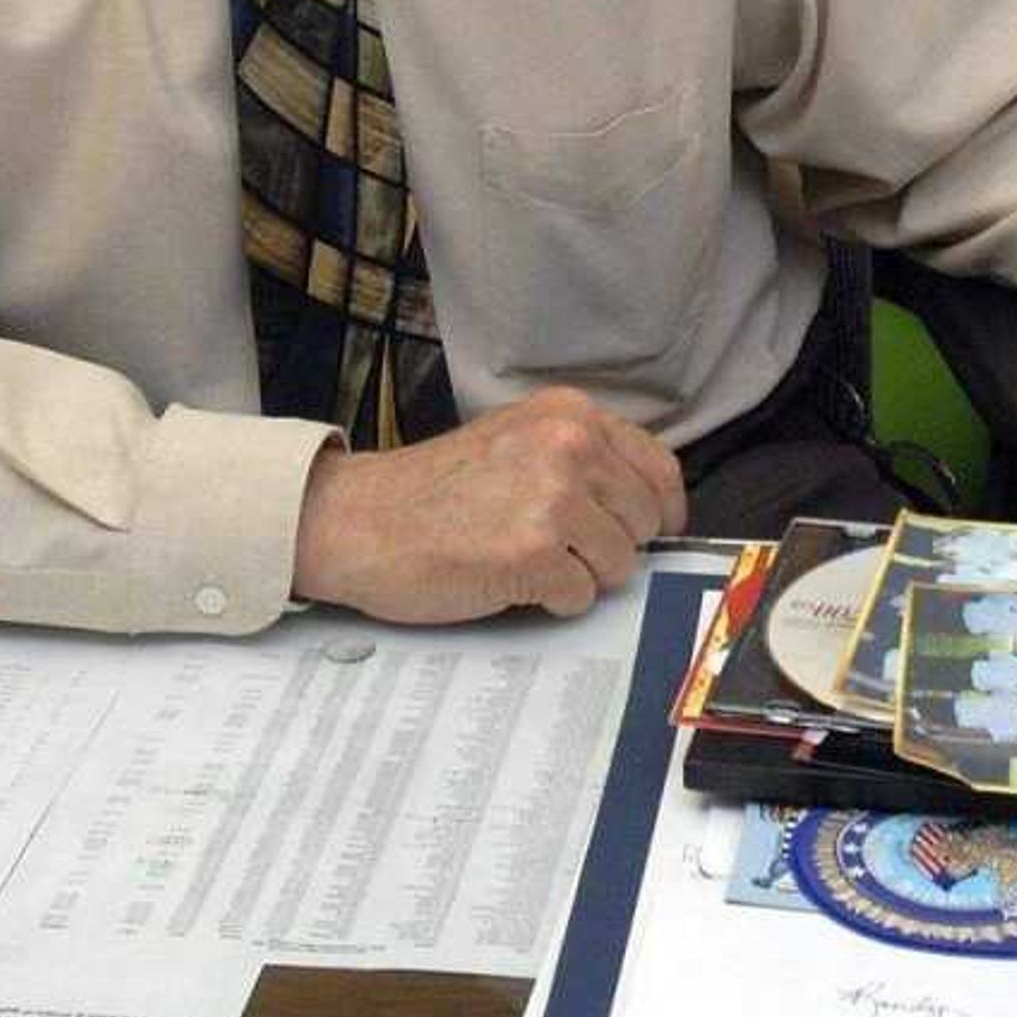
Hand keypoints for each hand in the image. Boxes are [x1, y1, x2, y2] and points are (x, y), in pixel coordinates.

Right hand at [288, 386, 689, 622]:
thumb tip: (645, 507)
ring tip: (524, 560)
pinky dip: (550, 602)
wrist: (357, 520)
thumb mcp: (515, 441)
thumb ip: (578, 458)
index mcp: (569, 414)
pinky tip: (508, 580)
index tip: (647, 532)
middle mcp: (569, 446)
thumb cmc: (430, 490)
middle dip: (610, 546)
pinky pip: (580, 597)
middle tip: (555, 547)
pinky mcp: (535, 554)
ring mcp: (554, 499)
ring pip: (619, 564)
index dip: (657, 511)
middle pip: (644, 522)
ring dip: (579, 576)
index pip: (659, 468)